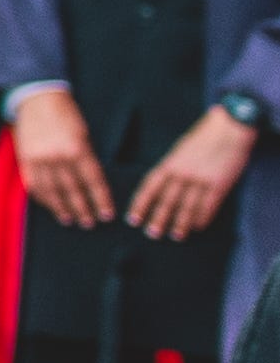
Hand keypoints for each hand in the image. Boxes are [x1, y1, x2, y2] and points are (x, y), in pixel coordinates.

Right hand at [13, 85, 113, 231]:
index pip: (93, 181)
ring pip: (52, 191)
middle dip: (82, 208)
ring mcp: (39, 160)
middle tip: (89, 223)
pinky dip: (43, 198)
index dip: (100, 200)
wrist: (35, 99)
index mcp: (77, 148)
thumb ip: (85, 157)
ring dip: (62, 208)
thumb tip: (90, 183)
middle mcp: (58, 157)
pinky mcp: (25, 160)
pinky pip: (35, 185)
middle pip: (73, 190)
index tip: (106, 215)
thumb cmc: (65, 114)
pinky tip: (51, 206)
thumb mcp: (82, 133)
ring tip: (69, 219)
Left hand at [134, 108, 259, 246]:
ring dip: (181, 223)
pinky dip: (203, 217)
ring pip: (188, 206)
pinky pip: (209, 204)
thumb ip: (171, 167)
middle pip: (168, 200)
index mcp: (170, 163)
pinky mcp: (220, 183)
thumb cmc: (203, 137)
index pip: (150, 187)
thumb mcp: (180, 149)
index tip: (133, 220)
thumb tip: (161, 185)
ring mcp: (202, 179)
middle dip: (159, 218)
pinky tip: (198, 226)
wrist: (230, 127)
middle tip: (152, 234)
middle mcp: (183, 173)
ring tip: (176, 236)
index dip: (140, 205)